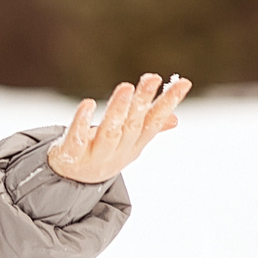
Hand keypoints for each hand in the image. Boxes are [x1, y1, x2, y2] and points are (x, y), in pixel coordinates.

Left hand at [47, 73, 190, 184]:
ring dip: (118, 109)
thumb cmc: (104, 153)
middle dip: (143, 101)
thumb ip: (148, 128)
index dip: (169, 103)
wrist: (73, 180)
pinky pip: (78, 139)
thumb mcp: (129, 143)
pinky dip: (82, 122)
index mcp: (134, 144)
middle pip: (133, 124)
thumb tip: (174, 118)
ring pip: (110, 132)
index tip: (184, 82)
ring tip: (126, 87)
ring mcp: (96, 155)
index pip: (155, 121)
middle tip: (153, 77)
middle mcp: (119, 151)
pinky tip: (88, 104)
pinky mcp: (73, 156)